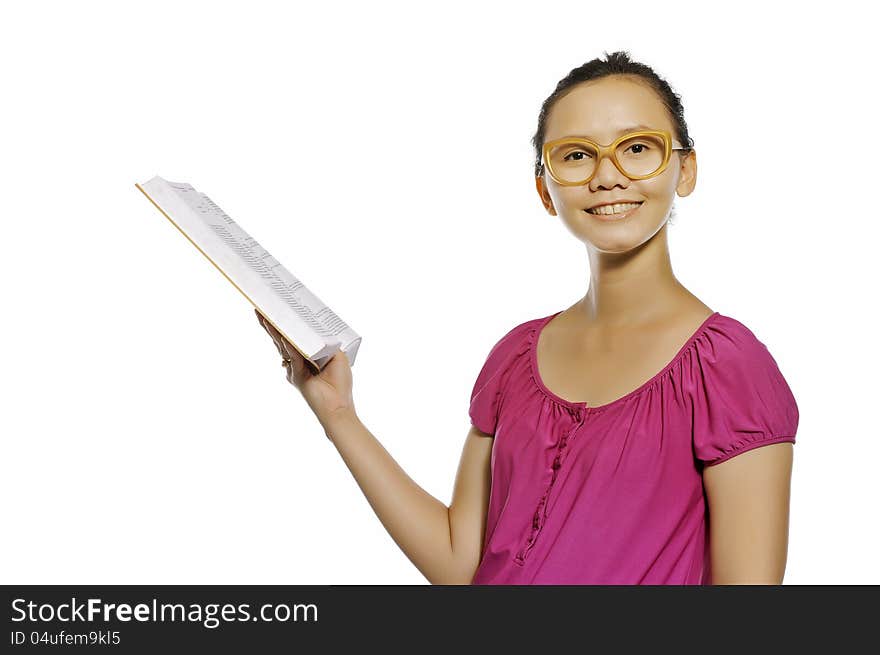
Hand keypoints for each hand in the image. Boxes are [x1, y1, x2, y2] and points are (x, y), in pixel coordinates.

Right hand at [254, 308, 355, 430]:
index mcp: (308, 355)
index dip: (287, 324)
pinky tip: (283, 336)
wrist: (339, 406)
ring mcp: (294, 368)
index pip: (295, 337)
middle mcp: (298, 361)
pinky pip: (292, 357)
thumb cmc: (340, 383)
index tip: (280, 309)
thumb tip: (315, 331)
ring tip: (265, 317)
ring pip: (282, 346)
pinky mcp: (296, 376)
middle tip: (260, 309)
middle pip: (282, 339)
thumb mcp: (338, 356)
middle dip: (271, 324)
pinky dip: (288, 347)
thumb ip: (326, 343)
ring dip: (274, 331)